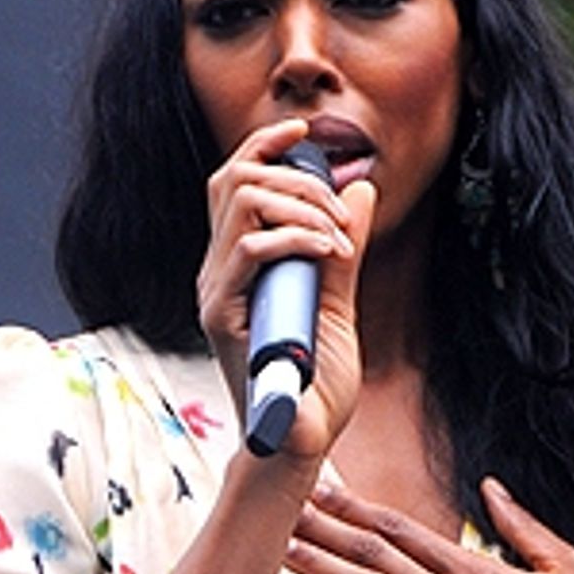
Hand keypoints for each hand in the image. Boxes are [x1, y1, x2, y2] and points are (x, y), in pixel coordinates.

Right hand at [196, 117, 376, 463]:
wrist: (302, 442)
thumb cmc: (314, 385)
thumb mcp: (338, 303)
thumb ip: (343, 249)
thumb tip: (359, 189)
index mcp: (237, 263)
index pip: (234, 180)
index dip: (264, 145)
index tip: (303, 131)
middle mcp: (217, 271)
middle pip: (234, 177)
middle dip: (298, 179)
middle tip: (339, 216)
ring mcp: (215, 291)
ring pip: (240, 200)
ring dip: (299, 204)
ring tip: (335, 239)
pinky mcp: (221, 315)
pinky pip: (251, 248)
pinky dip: (296, 237)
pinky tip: (326, 255)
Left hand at [285, 476, 573, 573]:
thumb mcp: (568, 566)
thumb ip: (523, 527)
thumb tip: (492, 490)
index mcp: (479, 569)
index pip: (403, 530)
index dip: (355, 510)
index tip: (319, 492)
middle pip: (375, 554)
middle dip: (322, 530)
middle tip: (278, 510)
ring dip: (324, 570)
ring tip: (281, 552)